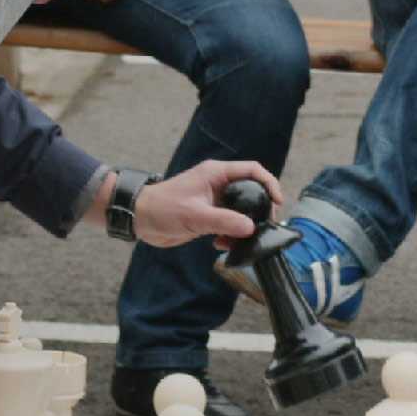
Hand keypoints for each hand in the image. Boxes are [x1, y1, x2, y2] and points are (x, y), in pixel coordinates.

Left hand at [133, 160, 285, 248]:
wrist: (140, 219)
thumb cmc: (162, 208)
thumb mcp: (195, 215)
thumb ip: (224, 221)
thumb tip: (250, 228)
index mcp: (216, 174)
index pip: (252, 171)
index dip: (269, 183)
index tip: (276, 200)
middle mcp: (217, 184)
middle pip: (251, 191)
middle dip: (260, 208)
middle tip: (265, 224)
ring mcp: (213, 201)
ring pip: (241, 211)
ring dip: (244, 227)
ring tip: (242, 240)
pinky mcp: (208, 216)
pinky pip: (229, 224)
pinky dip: (229, 235)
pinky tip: (220, 244)